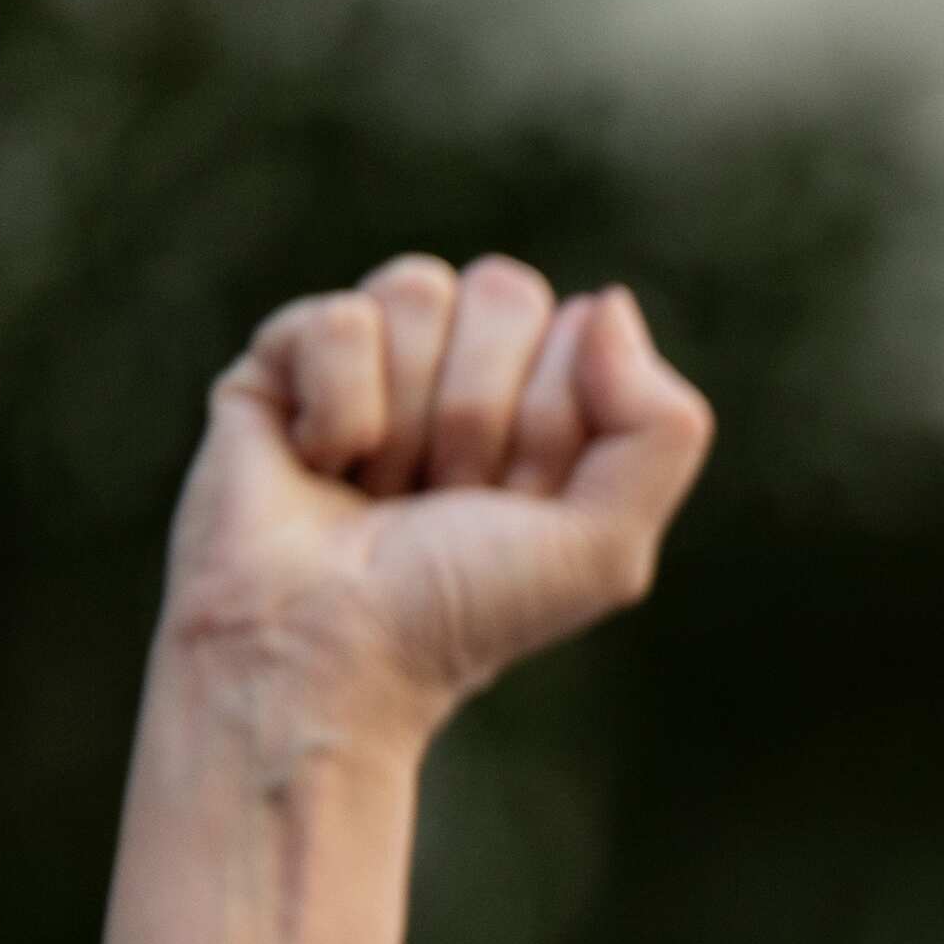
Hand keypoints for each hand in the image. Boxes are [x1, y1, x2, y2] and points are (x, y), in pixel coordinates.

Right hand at [162, 252, 713, 745]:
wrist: (330, 654)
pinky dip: (340, 410)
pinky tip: (321, 465)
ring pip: (420, 290)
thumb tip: (608, 303)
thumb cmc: (467, 610)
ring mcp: (371, 356)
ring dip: (410, 418)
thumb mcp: (607, 545)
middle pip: (504, 291)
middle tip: (446, 498)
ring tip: (382, 490)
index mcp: (546, 400)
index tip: (516, 504)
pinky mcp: (281, 357)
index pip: (581, 328)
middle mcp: (460, 366)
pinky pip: (338, 317)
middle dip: (482, 414)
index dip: (554, 420)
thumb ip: (661, 429)